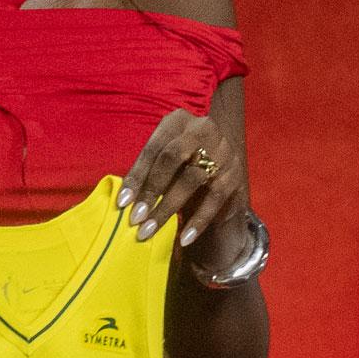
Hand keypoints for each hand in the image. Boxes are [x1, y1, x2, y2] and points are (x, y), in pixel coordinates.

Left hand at [119, 109, 246, 252]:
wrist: (221, 172)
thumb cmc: (182, 166)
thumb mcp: (165, 162)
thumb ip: (148, 173)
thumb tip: (126, 201)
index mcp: (178, 120)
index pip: (154, 148)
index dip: (137, 176)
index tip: (123, 202)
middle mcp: (203, 129)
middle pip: (172, 158)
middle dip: (151, 190)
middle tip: (136, 218)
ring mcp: (223, 151)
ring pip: (191, 179)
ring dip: (168, 208)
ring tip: (150, 229)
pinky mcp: (235, 174)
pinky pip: (214, 199)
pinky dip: (198, 220)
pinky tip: (184, 237)